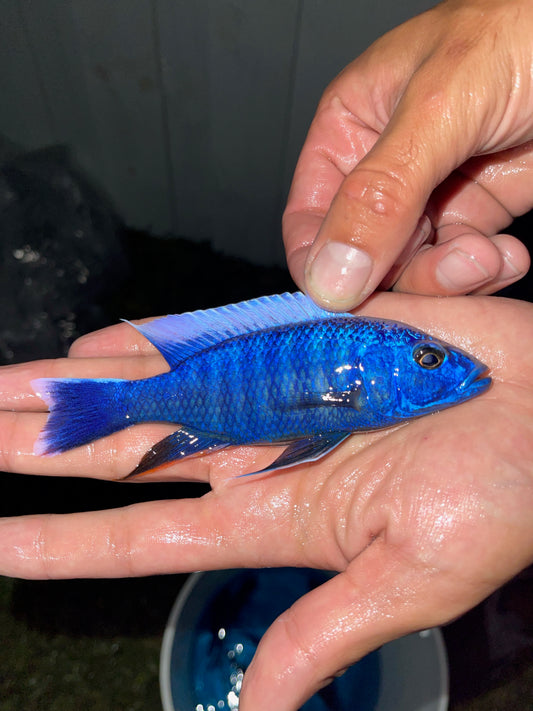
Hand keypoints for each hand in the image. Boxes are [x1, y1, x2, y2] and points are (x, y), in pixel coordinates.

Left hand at [1, 293, 531, 709]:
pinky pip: (213, 334)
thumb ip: (326, 633)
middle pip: (132, 454)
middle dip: (48, 448)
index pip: (146, 537)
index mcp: (280, 516)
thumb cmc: (505, 497)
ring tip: (8, 388)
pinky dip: (155, 338)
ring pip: (158, 389)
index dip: (68, 544)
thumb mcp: (413, 578)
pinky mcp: (306, 339)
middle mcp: (263, 453)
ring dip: (83, 391)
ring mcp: (279, 392)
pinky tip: (101, 344)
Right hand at [284, 0, 531, 310]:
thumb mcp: (440, 109)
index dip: (322, 264)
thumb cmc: (525, 31)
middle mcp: (383, 169)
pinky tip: (507, 253)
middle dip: (405, 273)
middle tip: (452, 262)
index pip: (310, 218)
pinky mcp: (475, 213)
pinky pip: (457, 266)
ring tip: (489, 254)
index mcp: (351, 128)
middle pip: (363, 256)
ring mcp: (429, 195)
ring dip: (450, 276)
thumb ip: (381, 192)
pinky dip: (483, 272)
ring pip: (411, 270)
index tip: (351, 295)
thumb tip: (330, 271)